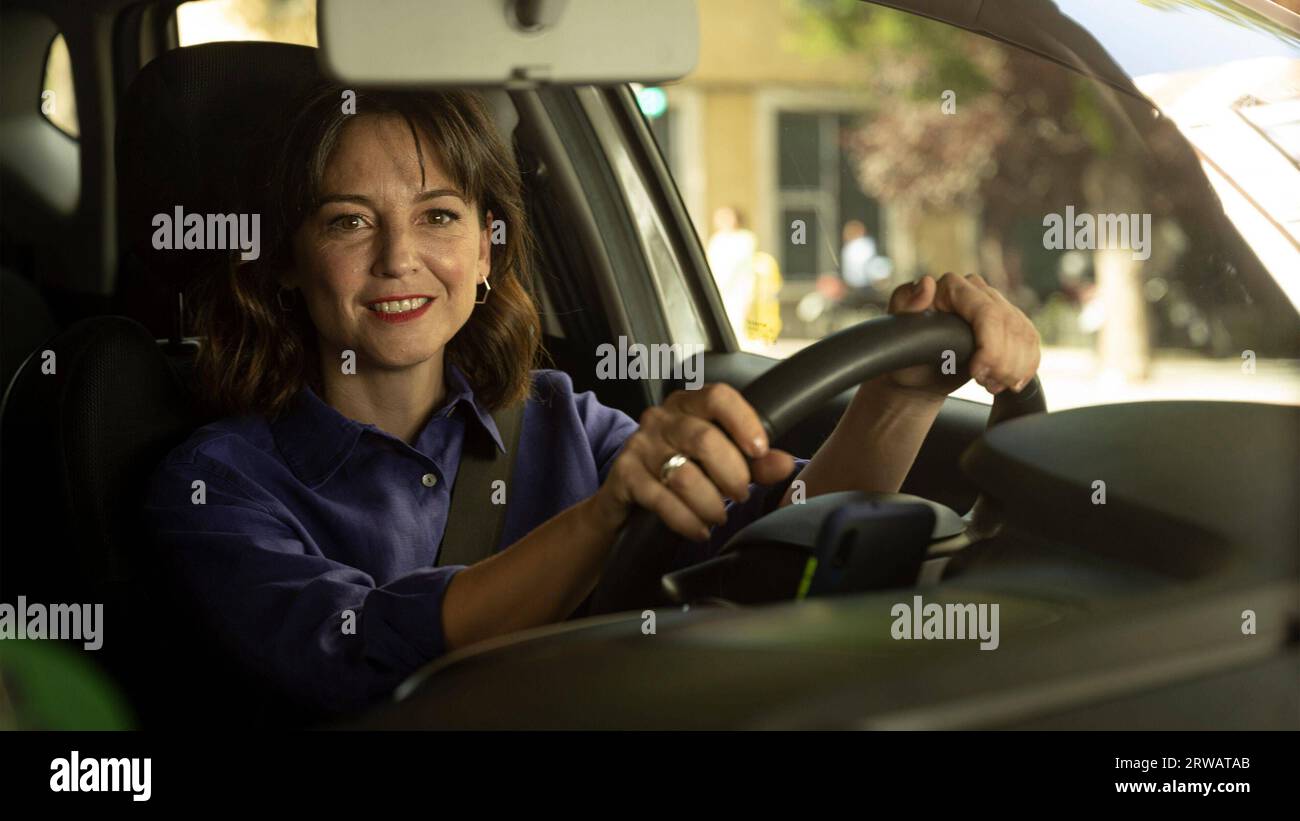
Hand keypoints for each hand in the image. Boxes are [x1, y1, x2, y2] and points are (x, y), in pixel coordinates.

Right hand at [590, 384, 795, 541]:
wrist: (627, 498)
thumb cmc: (679, 471)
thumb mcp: (720, 463)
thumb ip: (754, 462)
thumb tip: (784, 463)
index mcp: (688, 405)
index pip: (718, 397)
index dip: (743, 422)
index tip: (760, 450)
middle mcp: (661, 419)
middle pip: (705, 439)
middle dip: (732, 474)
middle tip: (741, 494)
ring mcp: (639, 445)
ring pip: (684, 474)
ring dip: (710, 502)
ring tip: (719, 515)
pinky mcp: (624, 474)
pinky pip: (661, 499)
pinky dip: (686, 520)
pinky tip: (699, 529)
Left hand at [884, 273, 1040, 397]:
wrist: (919, 373)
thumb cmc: (905, 352)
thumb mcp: (897, 332)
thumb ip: (905, 304)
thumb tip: (927, 284)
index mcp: (952, 286)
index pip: (988, 313)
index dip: (990, 347)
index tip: (976, 373)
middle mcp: (977, 290)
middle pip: (1011, 325)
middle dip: (1003, 362)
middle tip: (985, 384)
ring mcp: (997, 304)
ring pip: (1025, 334)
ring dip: (1014, 367)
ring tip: (992, 385)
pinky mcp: (1011, 323)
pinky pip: (1032, 342)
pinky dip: (1026, 366)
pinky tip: (1010, 381)